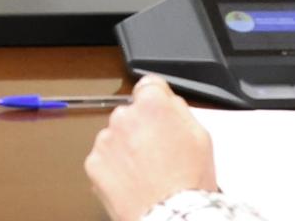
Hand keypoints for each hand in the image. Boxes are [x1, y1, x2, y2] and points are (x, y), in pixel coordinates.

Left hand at [85, 76, 218, 220]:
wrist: (171, 216)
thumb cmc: (189, 182)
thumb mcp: (201, 137)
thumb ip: (179, 111)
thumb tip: (167, 102)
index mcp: (152, 104)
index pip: (148, 86)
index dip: (155, 100)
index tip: (158, 113)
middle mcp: (124, 116)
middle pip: (130, 114)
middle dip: (140, 128)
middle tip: (157, 153)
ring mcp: (105, 140)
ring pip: (115, 137)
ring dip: (125, 148)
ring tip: (146, 172)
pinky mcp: (93, 163)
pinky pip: (103, 159)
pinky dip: (113, 168)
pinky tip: (132, 182)